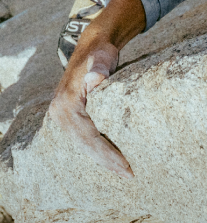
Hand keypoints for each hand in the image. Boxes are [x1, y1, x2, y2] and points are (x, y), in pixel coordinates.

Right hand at [47, 0, 145, 177]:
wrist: (92, 47)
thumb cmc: (100, 53)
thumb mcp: (102, 58)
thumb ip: (101, 69)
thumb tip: (97, 79)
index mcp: (67, 104)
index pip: (89, 137)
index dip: (107, 154)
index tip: (126, 166)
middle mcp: (61, 113)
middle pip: (85, 146)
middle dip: (107, 162)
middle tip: (129, 175)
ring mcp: (64, 117)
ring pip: (83, 145)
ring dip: (102, 160)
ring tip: (124, 172)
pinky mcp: (71, 117)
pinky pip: (84, 139)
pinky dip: (98, 150)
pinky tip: (113, 160)